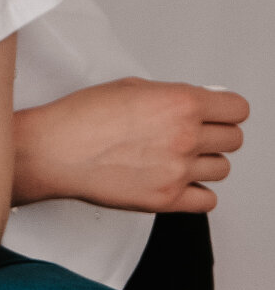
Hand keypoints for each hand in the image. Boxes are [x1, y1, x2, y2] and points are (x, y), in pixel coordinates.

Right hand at [13, 78, 247, 211]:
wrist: (51, 151)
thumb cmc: (80, 118)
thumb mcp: (132, 88)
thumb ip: (173, 96)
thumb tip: (200, 104)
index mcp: (181, 103)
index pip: (237, 110)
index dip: (225, 112)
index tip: (218, 116)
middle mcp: (184, 136)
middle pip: (233, 140)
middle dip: (215, 136)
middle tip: (194, 137)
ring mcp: (177, 170)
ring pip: (222, 170)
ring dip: (205, 164)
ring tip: (178, 160)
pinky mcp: (165, 199)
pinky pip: (208, 201)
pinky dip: (198, 193)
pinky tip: (179, 183)